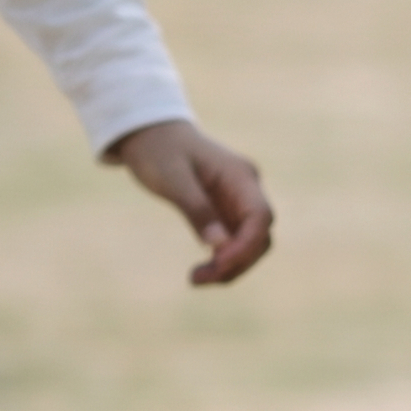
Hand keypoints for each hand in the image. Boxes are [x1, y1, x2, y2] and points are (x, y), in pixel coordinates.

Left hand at [106, 118, 274, 285]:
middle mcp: (246, 188)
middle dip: (237, 262)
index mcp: (240, 175)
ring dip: (230, 266)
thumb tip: (219, 247)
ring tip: (196, 278)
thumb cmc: (159, 150)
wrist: (150, 131)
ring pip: (251, 243)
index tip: (217, 264)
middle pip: (260, 236)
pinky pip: (235, 241)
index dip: (245, 246)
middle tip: (198, 279)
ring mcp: (239, 200)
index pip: (260, 217)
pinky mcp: (226, 210)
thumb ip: (197, 210)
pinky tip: (201, 269)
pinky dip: (222, 259)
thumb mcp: (172, 179)